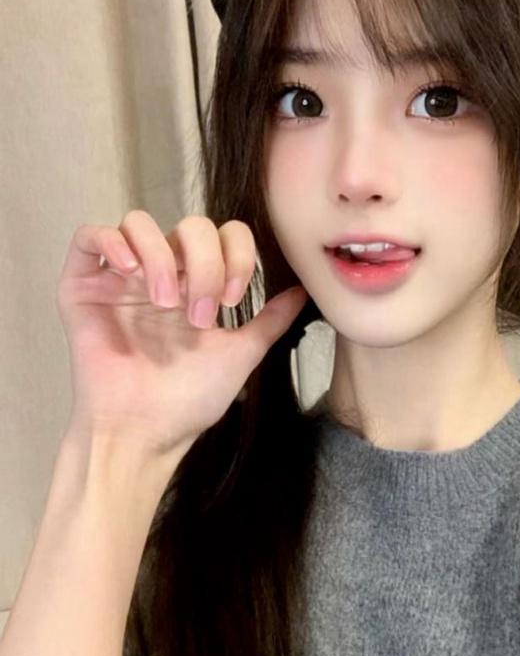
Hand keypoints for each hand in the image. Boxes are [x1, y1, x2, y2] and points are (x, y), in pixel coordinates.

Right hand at [57, 210, 307, 458]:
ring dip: (161, 257)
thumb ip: (270, 320)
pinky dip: (112, 241)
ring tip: (165, 302)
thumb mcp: (241, 354)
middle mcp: (160, 275)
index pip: (223, 235)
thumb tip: (302, 291)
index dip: (235, 254)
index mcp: (196, 286)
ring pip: (139, 223)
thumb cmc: (188, 400)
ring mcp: (119, 279)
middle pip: (188, 226)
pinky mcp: (82, 287)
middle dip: (204, 263)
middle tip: (202, 312)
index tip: (233, 298)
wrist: (145, 432)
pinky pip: (89, 236)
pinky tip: (130, 271)